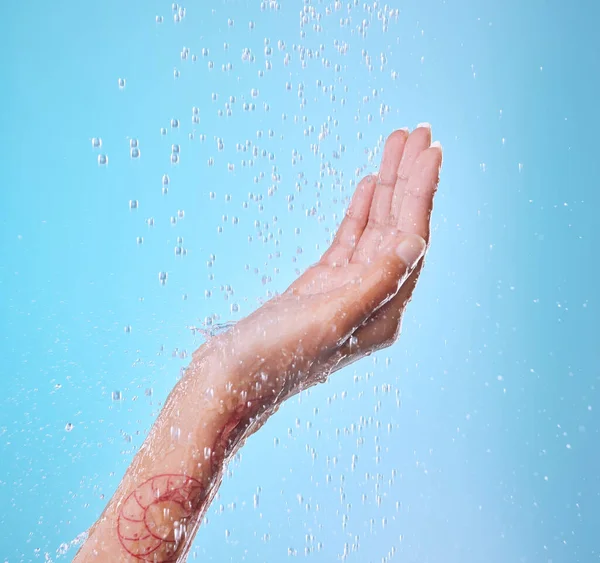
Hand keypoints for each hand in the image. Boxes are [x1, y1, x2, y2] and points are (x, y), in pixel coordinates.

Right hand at [222, 125, 441, 400]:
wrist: (227, 381)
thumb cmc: (273, 358)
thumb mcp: (330, 319)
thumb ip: (377, 282)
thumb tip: (416, 241)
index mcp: (383, 311)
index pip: (410, 239)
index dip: (421, 192)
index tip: (430, 149)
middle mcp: (372, 301)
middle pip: (399, 228)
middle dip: (408, 178)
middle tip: (418, 131)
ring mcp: (345, 292)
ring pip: (374, 230)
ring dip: (387, 186)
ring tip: (395, 143)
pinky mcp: (320, 286)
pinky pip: (350, 240)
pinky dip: (361, 211)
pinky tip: (368, 185)